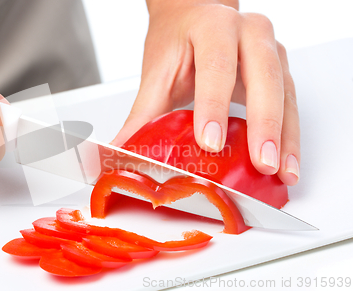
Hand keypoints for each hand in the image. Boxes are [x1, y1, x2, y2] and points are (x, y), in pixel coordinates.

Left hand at [112, 0, 299, 185]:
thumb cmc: (177, 41)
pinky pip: (291, 103)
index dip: (214, 105)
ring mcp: (271, 48)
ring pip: (285, 93)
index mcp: (213, 26)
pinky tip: (286, 163)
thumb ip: (143, 115)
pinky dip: (289, 136)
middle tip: (260, 163)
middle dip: (264, 124)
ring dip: (285, 137)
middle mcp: (249, 31)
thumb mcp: (158, 73)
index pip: (216, 66)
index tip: (210, 143)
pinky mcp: (281, 69)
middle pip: (263, 77)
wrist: (194, 16)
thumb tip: (122, 151)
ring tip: (280, 172)